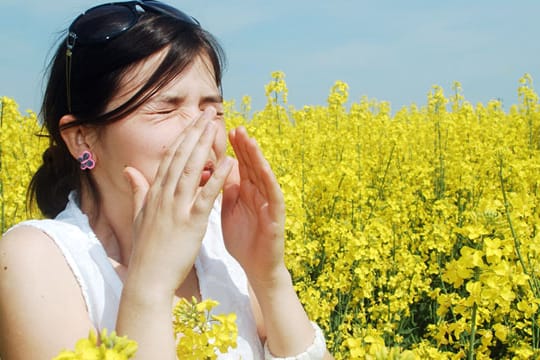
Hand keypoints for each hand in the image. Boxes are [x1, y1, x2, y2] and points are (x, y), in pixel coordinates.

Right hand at [123, 108, 232, 295]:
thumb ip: (138, 190)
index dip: (183, 136)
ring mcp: (176, 208)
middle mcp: (164, 196)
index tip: (193, 120)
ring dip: (204, 146)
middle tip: (207, 112)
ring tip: (216, 126)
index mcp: (155, 193)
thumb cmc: (146, 249)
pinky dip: (217, 178)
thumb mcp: (140, 216)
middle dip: (194, 132)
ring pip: (191, 170)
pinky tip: (228, 162)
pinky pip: (205, 196)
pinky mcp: (191, 223)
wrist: (148, 278)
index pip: (170, 158)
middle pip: (181, 157)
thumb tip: (130, 170)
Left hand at [221, 126, 286, 284]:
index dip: (232, 148)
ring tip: (250, 140)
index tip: (222, 131)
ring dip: (257, 157)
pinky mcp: (276, 216)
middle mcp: (258, 193)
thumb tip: (216, 169)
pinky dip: (269, 181)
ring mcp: (268, 203)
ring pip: (263, 175)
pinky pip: (273, 196)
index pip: (239, 164)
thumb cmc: (243, 239)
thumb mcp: (229, 210)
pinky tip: (263, 168)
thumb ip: (226, 190)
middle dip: (244, 146)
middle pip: (251, 165)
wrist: (255, 267)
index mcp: (245, 191)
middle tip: (236, 127)